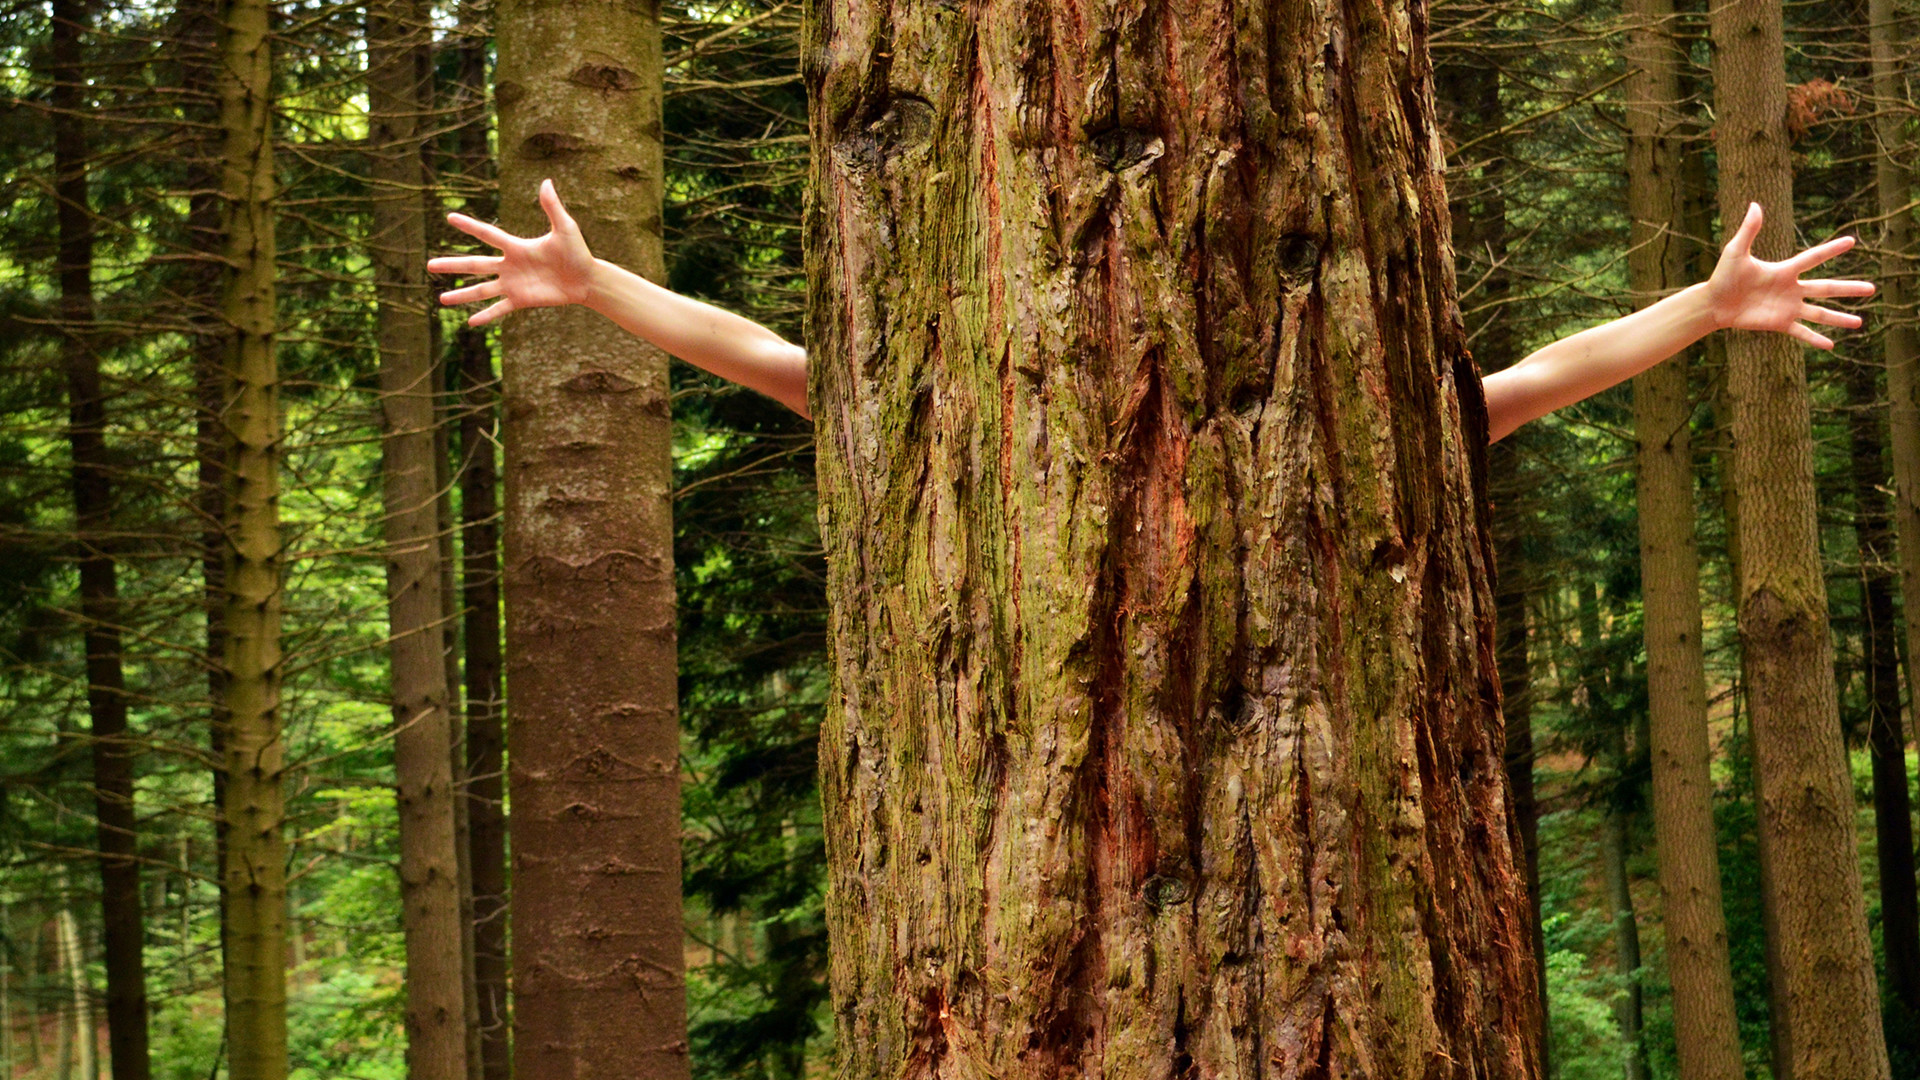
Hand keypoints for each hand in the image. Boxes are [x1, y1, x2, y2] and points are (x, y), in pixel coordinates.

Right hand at [428, 179, 595, 327]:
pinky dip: (486, 316)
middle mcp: (509, 265)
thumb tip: (546, 182)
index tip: (449, 217)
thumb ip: (552, 207)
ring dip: (462, 295)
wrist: (586, 279)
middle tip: (429, 266)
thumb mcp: (565, 227)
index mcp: (516, 247)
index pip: (488, 234)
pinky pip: (500, 309)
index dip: (469, 226)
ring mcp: (513, 284)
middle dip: (452, 265)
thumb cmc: (577, 252)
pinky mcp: (522, 300)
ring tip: (441, 300)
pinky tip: (470, 323)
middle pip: (475, 264)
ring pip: (481, 290)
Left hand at [1704, 202, 1874, 348]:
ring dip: (1839, 318)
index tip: (1851, 241)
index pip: (1812, 258)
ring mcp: (1787, 308)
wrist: (1713, 303)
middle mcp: (1791, 289)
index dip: (1831, 250)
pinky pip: (1801, 332)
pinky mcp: (1779, 324)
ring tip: (1859, 322)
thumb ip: (1748, 230)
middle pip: (1826, 288)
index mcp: (1784, 271)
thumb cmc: (1723, 276)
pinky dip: (1814, 339)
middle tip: (1872, 289)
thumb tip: (1754, 205)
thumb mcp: (1736, 251)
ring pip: (1819, 313)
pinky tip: (1831, 346)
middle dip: (1848, 289)